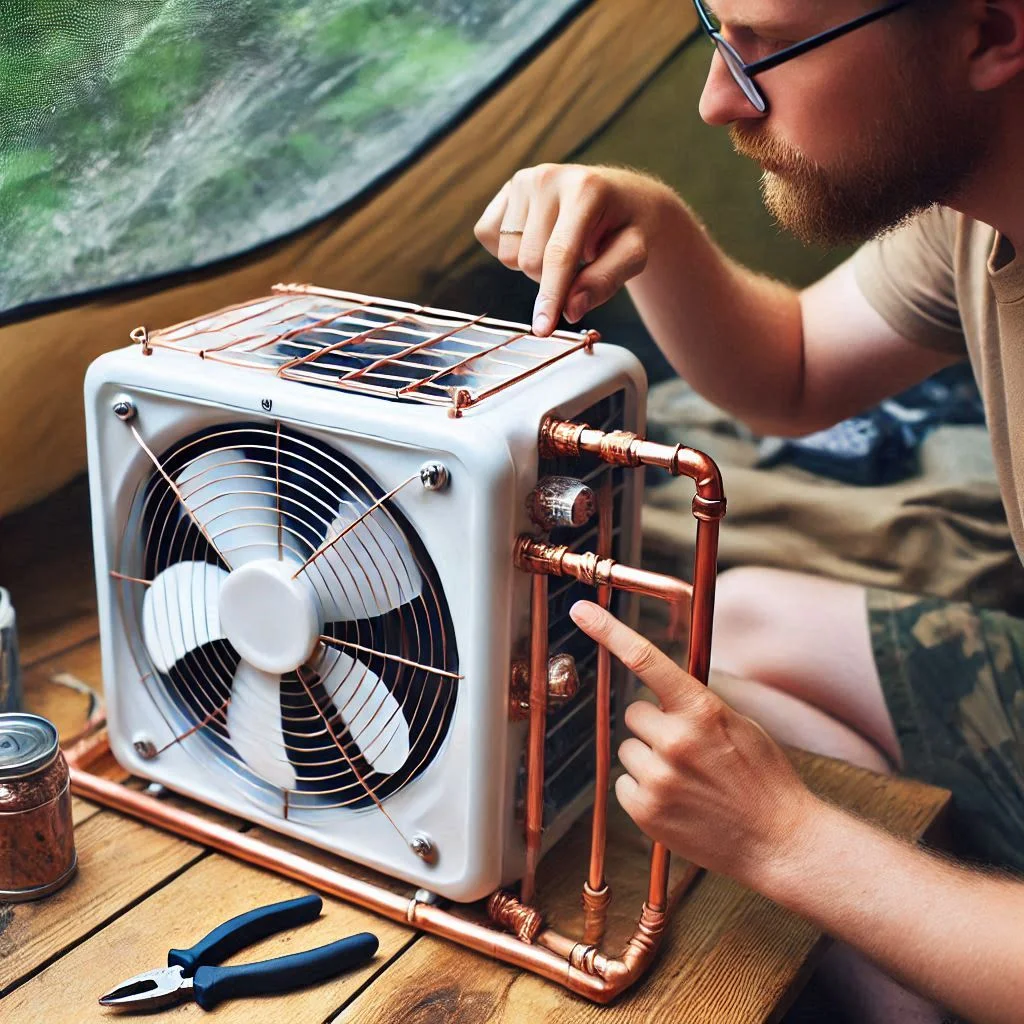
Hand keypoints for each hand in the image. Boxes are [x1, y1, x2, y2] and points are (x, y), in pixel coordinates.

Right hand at [473, 164, 677, 335]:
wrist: (621, 196)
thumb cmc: (628, 228)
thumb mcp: (633, 256)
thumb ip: (604, 282)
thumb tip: (570, 310)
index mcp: (586, 189)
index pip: (559, 254)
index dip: (550, 296)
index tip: (542, 329)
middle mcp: (548, 178)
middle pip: (529, 261)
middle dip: (551, 279)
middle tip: (578, 264)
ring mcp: (523, 180)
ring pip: (508, 255)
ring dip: (532, 265)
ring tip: (560, 246)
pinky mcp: (505, 189)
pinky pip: (487, 236)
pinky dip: (511, 249)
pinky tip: (538, 237)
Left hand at [569, 600, 818, 885]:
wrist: (780, 843)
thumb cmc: (764, 780)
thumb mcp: (740, 726)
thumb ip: (697, 706)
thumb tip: (663, 693)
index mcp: (702, 710)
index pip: (646, 659)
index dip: (609, 631)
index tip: (581, 611)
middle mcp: (675, 740)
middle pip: (635, 713)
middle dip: (655, 726)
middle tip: (689, 750)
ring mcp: (658, 777)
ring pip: (628, 749)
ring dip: (650, 759)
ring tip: (689, 780)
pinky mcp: (645, 811)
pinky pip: (624, 783)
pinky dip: (644, 790)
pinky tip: (678, 802)